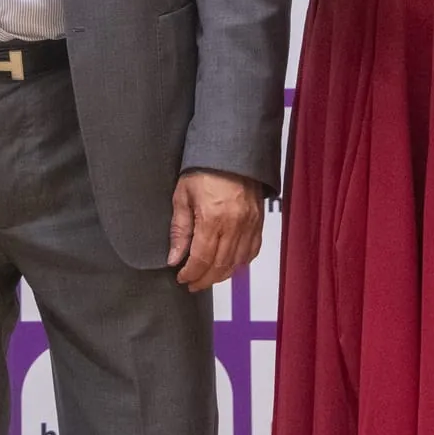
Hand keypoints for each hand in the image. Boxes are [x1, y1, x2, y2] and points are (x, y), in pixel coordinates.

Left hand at [168, 168, 263, 290]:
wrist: (231, 150)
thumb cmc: (203, 169)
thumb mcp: (182, 196)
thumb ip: (179, 230)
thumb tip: (174, 258)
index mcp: (213, 219)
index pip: (202, 259)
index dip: (191, 273)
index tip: (181, 278)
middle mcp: (235, 225)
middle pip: (220, 265)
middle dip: (204, 279)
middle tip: (192, 284)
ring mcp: (250, 224)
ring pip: (237, 262)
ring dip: (221, 275)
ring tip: (207, 277)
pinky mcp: (259, 221)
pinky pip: (252, 250)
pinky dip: (240, 263)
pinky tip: (229, 265)